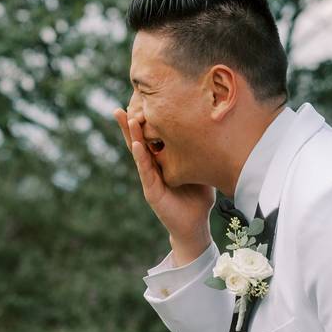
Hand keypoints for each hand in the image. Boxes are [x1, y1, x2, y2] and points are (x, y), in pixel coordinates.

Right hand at [114, 107, 213, 264]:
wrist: (195, 226)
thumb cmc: (198, 199)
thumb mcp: (200, 169)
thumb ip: (200, 153)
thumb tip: (213, 131)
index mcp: (163, 162)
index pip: (150, 139)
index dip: (144, 124)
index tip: (139, 105)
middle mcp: (153, 169)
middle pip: (138, 143)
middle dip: (128, 127)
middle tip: (118, 110)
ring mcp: (150, 180)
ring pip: (139, 155)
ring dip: (132, 137)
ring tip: (128, 120)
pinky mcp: (152, 192)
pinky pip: (146, 172)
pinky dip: (141, 158)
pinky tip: (137, 145)